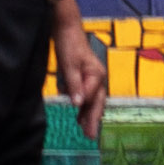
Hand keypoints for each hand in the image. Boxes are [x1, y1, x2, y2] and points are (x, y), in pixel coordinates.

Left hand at [54, 0, 109, 137]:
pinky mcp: (84, 76)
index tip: (81, 126)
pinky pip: (86, 95)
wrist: (66, 28)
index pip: (92, 97)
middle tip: (90, 136)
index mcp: (97, 74)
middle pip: (97, 102)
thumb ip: (74, 85)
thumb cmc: (69, 45)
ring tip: (86, 131)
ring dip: (89, 115)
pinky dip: (83, 107)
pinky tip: (78, 116)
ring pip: (92, 100)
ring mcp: (91, 77)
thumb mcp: (69, 65)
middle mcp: (97, 77)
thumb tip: (78, 104)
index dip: (86, 110)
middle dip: (93, 119)